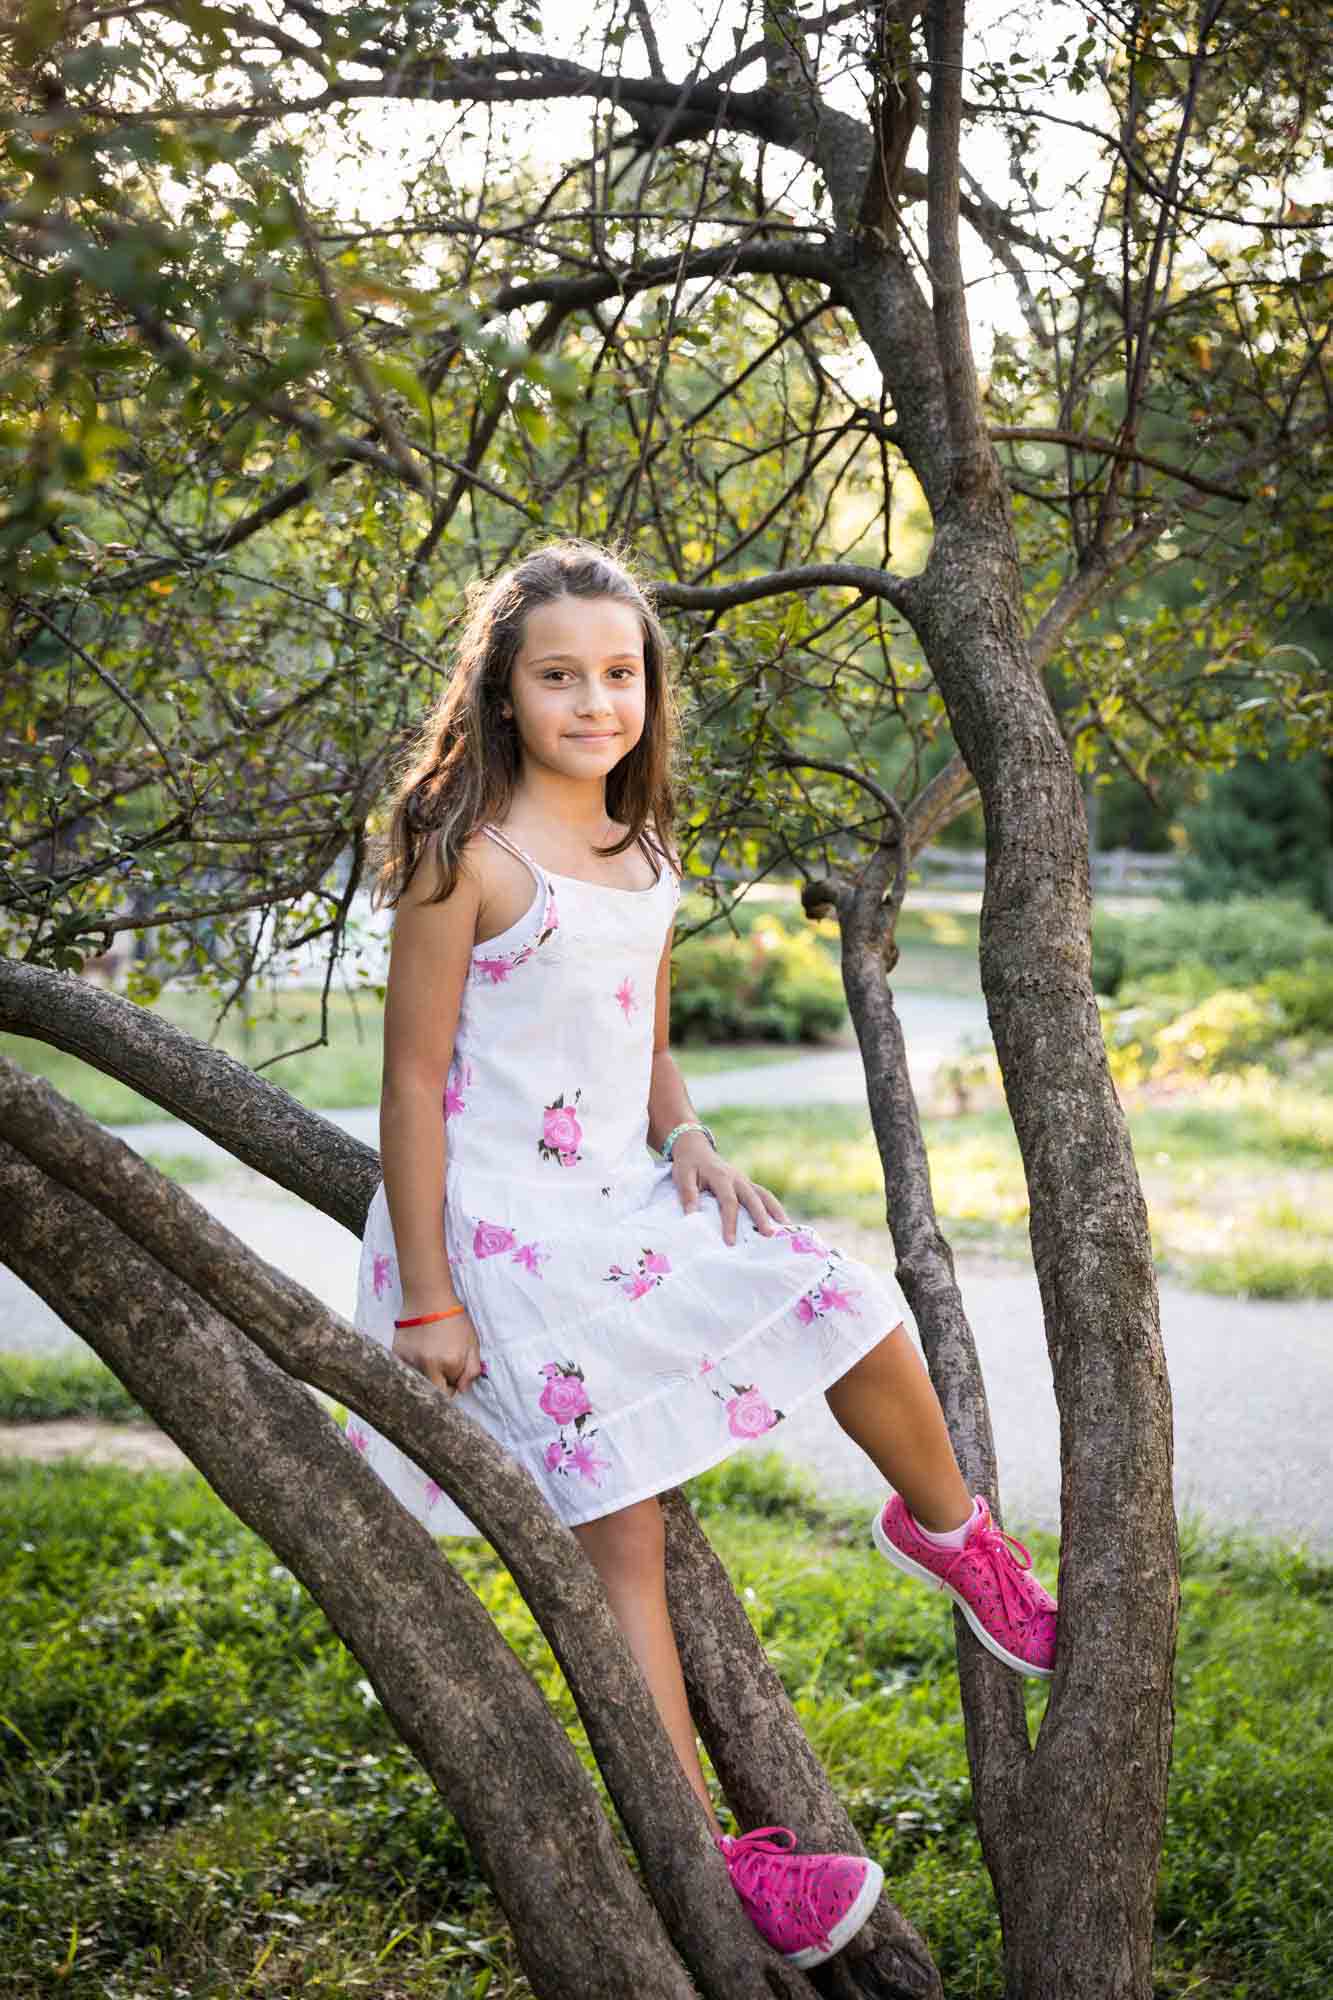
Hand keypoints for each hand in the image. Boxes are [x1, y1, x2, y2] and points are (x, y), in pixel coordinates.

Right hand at [392, 1304, 484, 1397]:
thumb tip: (462, 1389)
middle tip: (442, 1372)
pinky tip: (419, 1353)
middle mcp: (428, 1366)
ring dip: (426, 1377)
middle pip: (432, 1392)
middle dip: (439, 1387)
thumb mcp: (472, 1342)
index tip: (453, 1380)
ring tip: (431, 1357)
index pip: (450, 1392)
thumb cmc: (453, 1319)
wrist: (427, 1297)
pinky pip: (406, 1371)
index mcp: (450, 1363)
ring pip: (419, 1382)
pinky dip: (413, 1368)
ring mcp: (410, 1361)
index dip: (452, 1387)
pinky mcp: (398, 1355)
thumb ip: (471, 1369)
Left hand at [671, 1132, 788, 1244]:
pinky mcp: (747, 1184)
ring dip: (776, 1210)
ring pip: (764, 1195)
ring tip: (786, 1228)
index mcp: (721, 1176)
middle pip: (753, 1198)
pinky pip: (764, 1195)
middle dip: (762, 1217)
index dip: (730, 1222)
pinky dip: (774, 1207)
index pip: (729, 1202)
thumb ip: (688, 1193)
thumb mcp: (682, 1175)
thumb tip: (692, 1215)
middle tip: (769, 1235)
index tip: (730, 1242)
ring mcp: (745, 1181)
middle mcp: (737, 1178)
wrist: (696, 1148)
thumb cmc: (688, 1164)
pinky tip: (781, 1222)